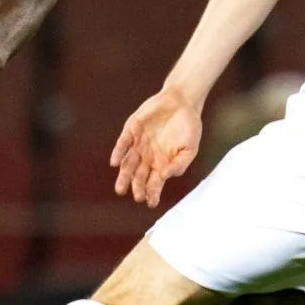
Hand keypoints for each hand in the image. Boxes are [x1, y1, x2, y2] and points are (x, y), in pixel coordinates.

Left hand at [111, 86, 201, 207]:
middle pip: (139, 175)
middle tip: (137, 196)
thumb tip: (165, 177)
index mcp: (161, 163)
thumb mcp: (190, 149)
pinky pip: (123, 143)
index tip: (151, 203)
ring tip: (121, 189)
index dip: (152, 193)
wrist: (183, 101)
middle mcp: (148, 156)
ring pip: (128, 163)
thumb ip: (179, 165)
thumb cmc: (188, 126)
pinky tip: (114, 163)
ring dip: (124, 176)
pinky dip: (118, 153)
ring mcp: (139, 143)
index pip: (154, 182)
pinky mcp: (132, 129)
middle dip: (137, 186)